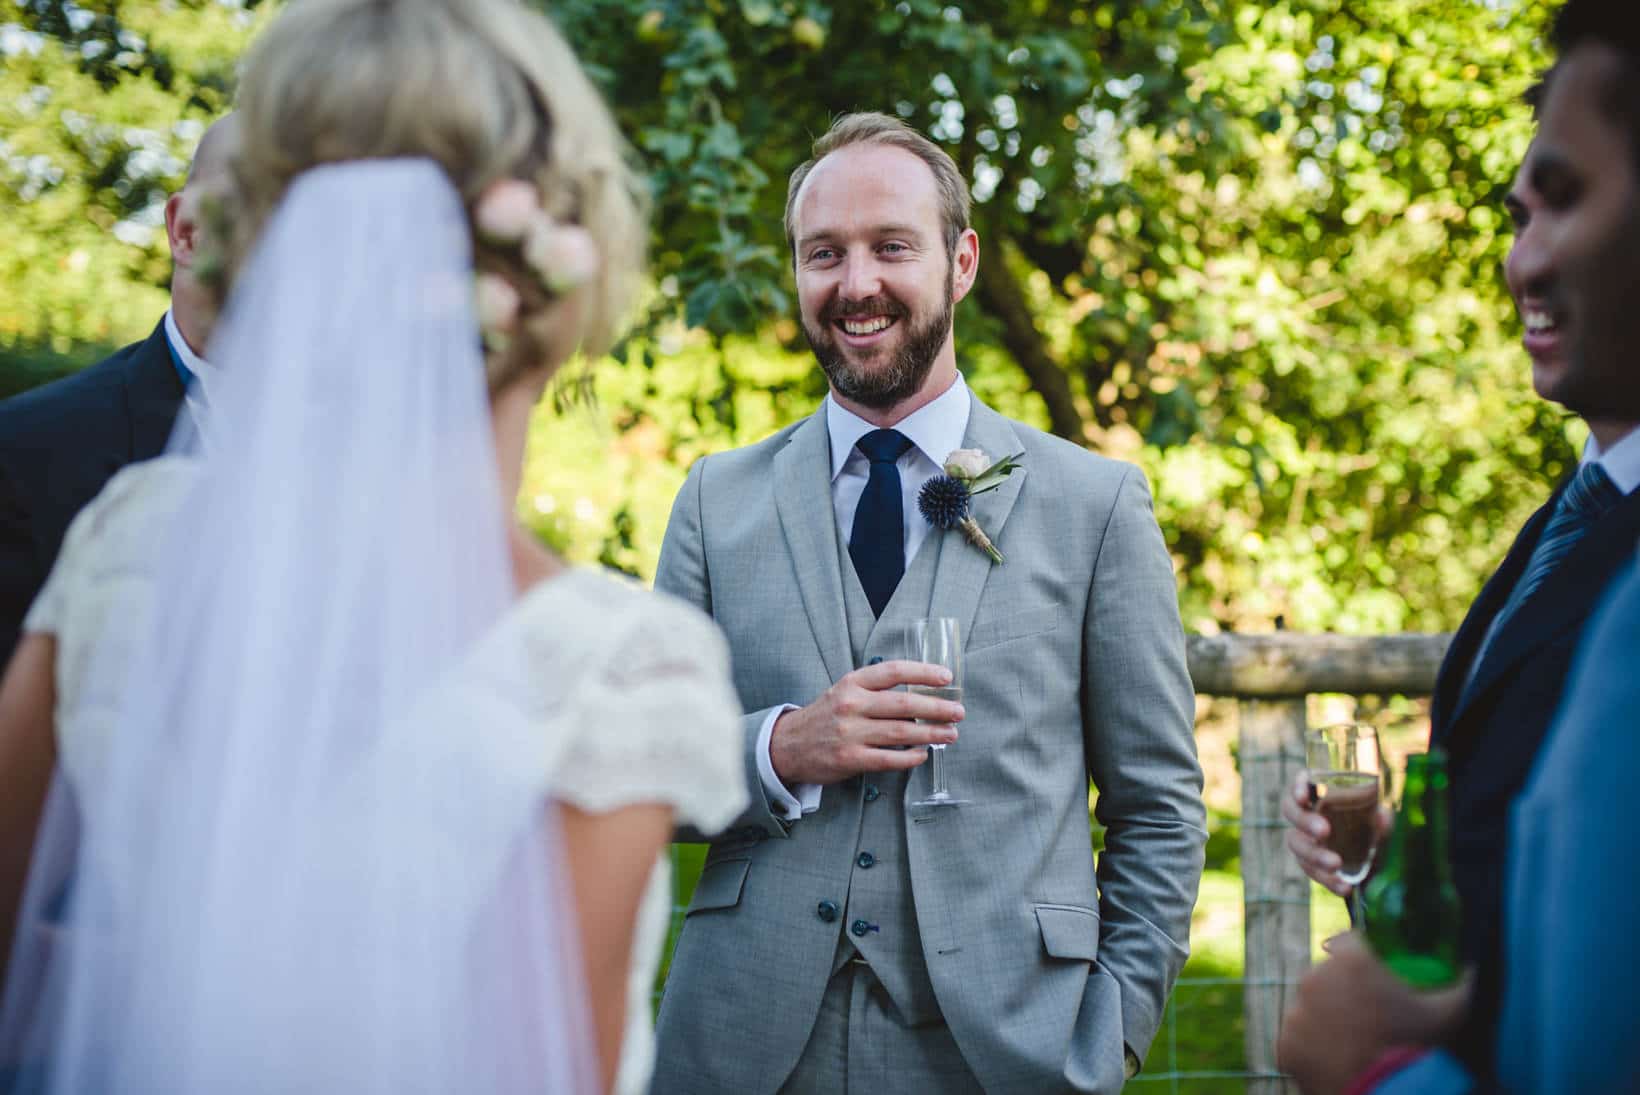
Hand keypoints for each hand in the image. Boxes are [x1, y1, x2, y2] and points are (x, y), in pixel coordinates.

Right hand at [770, 660, 962, 785]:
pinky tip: (923, 754)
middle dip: (936, 708)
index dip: (923, 672)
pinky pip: (889, 759)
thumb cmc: (825, 717)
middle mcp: (851, 705)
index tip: (947, 677)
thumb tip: (922, 694)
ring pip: (901, 732)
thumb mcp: (844, 692)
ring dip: (931, 734)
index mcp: (852, 683)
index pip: (894, 671)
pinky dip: (910, 757)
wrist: (788, 745)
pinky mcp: (850, 758)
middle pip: (903, 704)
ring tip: (950, 733)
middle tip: (958, 711)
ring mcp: (850, 733)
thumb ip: (876, 690)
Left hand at [1277, 933, 1471, 1093]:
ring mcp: (1296, 1013)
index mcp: (1351, 960)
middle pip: (1327, 979)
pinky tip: (1337, 1062)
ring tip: (1354, 1045)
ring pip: (1310, 1010)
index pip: (1350, 946)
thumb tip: (1471, 965)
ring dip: (1327, 1022)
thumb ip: (1461, 978)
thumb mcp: (1451, 1008)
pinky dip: (1312, 1050)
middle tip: (1368, 1022)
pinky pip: (1297, 1042)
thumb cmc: (1423, 1050)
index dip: (1363, 965)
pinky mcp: (1285, 1045)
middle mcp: (1315, 978)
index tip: (1376, 984)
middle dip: (1344, 995)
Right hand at [1282, 770, 1391, 896]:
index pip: (1301, 782)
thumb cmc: (1377, 828)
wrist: (1380, 862)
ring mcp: (1305, 839)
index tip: (1304, 797)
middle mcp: (1307, 813)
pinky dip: (1326, 880)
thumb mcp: (1384, 821)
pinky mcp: (1310, 864)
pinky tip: (1343, 887)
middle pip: (1291, 811)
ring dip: (1314, 854)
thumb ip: (1383, 819)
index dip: (1298, 787)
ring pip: (1297, 844)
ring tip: (1336, 864)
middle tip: (1324, 831)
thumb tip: (1381, 820)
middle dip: (1305, 821)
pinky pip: (1311, 871)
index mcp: (1322, 793)